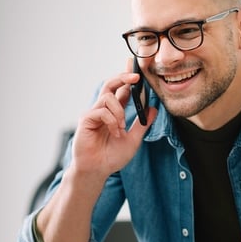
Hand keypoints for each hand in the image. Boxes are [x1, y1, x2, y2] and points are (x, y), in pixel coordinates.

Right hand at [70, 60, 156, 182]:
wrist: (98, 171)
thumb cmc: (112, 157)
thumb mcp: (133, 140)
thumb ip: (143, 124)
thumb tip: (154, 109)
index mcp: (114, 113)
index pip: (121, 91)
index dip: (129, 79)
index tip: (138, 70)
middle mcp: (103, 110)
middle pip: (111, 85)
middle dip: (123, 77)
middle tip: (136, 76)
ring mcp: (93, 114)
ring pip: (108, 97)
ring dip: (119, 111)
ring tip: (122, 128)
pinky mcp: (86, 120)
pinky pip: (102, 111)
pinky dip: (112, 121)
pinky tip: (115, 133)